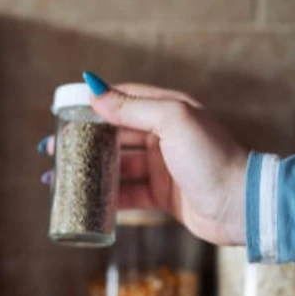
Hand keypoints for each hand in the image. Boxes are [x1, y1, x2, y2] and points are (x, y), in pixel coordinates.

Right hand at [39, 73, 247, 245]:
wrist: (242, 206)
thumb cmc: (212, 158)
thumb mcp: (173, 122)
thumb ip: (133, 107)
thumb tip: (94, 89)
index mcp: (168, 109)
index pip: (123, 98)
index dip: (92, 103)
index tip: (63, 112)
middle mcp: (165, 135)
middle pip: (115, 134)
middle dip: (83, 141)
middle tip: (52, 149)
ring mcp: (163, 166)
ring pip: (118, 166)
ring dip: (90, 170)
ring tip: (59, 176)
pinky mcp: (164, 195)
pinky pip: (128, 193)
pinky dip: (107, 197)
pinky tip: (85, 200)